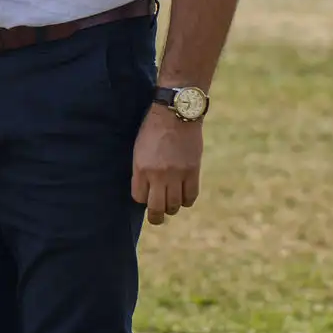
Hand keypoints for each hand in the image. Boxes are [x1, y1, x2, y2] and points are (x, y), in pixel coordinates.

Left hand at [132, 104, 202, 225]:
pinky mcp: (193, 171)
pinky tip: (183, 197)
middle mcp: (158, 174)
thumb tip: (146, 191)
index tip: (145, 199)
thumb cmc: (153, 130)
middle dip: (155, 217)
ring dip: (172, 208)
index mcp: (141, 167)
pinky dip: (186, 200)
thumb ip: (142, 170)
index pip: (139, 197)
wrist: (175, 114)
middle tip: (156, 219)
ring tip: (170, 205)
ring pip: (174, 205)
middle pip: (156, 207)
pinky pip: (191, 197)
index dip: (142, 200)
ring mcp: (177, 174)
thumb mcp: (139, 149)